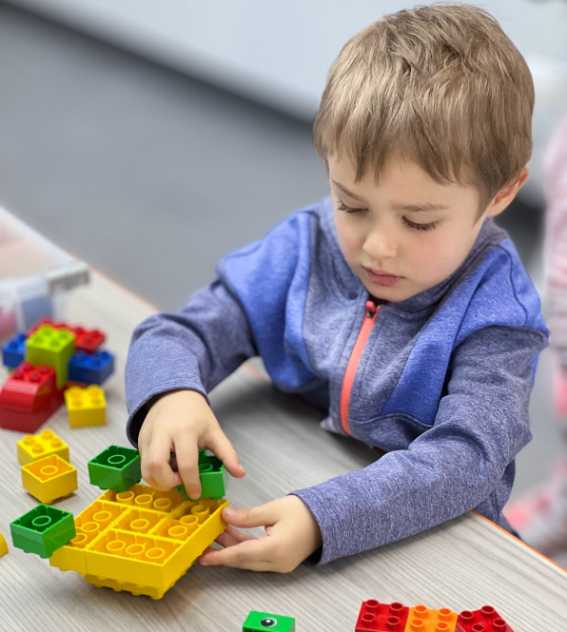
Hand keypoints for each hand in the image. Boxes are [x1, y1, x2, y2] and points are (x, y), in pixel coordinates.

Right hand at [138, 389, 244, 496]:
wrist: (174, 394)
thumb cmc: (196, 414)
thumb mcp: (215, 431)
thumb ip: (227, 453)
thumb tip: (240, 473)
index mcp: (185, 430)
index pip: (186, 463)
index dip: (191, 483)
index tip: (196, 493)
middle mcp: (163, 433)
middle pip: (156, 466)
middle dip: (166, 483)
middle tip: (179, 482)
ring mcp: (148, 436)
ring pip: (144, 468)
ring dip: (157, 481)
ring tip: (172, 477)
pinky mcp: (139, 440)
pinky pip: (142, 463)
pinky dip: (152, 472)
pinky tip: (165, 468)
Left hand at [199, 495, 321, 572]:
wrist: (327, 518)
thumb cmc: (303, 511)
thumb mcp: (273, 508)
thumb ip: (248, 515)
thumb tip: (225, 516)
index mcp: (275, 549)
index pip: (242, 555)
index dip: (221, 556)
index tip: (204, 557)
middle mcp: (277, 562)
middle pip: (243, 560)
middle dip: (224, 551)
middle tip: (205, 541)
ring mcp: (279, 564)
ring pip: (249, 560)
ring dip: (233, 548)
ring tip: (217, 534)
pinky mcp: (280, 561)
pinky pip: (257, 558)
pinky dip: (245, 548)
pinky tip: (234, 536)